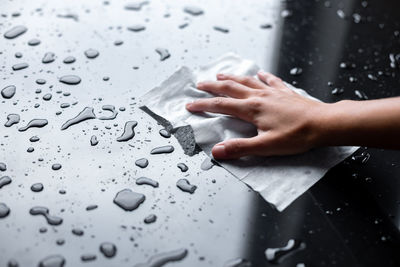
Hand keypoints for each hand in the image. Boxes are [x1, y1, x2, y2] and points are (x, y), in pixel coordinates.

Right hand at [185, 71, 328, 158]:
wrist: (322, 124)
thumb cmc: (296, 136)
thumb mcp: (265, 146)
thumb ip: (239, 148)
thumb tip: (217, 151)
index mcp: (251, 109)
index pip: (221, 106)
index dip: (203, 105)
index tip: (190, 105)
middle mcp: (259, 97)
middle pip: (230, 88)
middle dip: (213, 87)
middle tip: (200, 84)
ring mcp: (272, 93)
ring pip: (247, 81)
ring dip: (232, 78)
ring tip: (221, 74)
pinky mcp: (285, 93)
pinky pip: (271, 81)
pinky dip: (263, 77)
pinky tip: (260, 73)